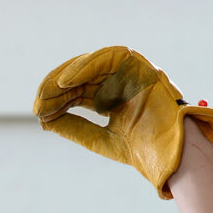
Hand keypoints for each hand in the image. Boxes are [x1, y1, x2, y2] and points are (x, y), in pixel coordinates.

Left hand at [34, 46, 212, 198]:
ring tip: (47, 94)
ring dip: (67, 77)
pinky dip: (86, 66)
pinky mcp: (141, 67)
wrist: (174, 155)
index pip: (78, 93)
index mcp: (113, 99)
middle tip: (38, 103)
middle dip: (57, 90)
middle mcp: (121, 83)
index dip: (57, 100)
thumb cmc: (143, 150)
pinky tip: (64, 82)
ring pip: (92, 65)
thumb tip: (44, 121)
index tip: (39, 112)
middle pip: (82, 79)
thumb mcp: (99, 139)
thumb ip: (75, 128)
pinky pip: (109, 57)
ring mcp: (132, 73)